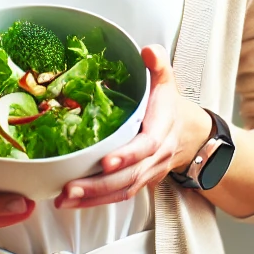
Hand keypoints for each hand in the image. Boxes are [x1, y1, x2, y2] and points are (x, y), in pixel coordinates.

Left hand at [54, 45, 212, 209]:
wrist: (188, 132)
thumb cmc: (168, 104)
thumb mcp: (166, 79)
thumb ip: (157, 63)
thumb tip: (146, 51)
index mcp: (162, 128)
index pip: (148, 145)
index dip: (128, 154)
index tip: (106, 161)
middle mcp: (157, 155)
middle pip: (130, 175)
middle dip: (99, 185)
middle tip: (70, 188)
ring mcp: (149, 172)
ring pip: (123, 189)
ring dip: (93, 197)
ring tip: (65, 198)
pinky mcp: (139, 181)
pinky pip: (119, 196)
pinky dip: (96, 201)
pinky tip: (74, 201)